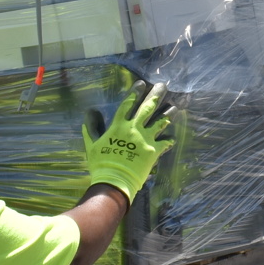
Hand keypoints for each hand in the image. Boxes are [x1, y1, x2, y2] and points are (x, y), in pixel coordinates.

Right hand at [81, 81, 172, 202]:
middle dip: (156, 95)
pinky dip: (169, 140)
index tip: (142, 84)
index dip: (135, 93)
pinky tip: (172, 138)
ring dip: (168, 114)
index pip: (128, 104)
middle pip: (147, 108)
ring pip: (160, 122)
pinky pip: (165, 143)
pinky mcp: (154, 151)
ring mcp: (145, 139)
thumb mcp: (92, 144)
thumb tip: (89, 113)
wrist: (114, 180)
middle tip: (163, 86)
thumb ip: (91, 128)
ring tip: (174, 107)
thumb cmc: (101, 163)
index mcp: (119, 125)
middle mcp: (134, 129)